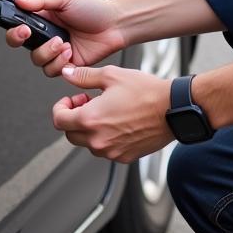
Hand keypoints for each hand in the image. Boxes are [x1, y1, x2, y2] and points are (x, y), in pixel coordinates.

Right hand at [4, 0, 125, 75]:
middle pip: (22, 46)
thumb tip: (18, 0)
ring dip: (49, 53)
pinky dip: (60, 63)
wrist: (114, 25)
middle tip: (38, 35)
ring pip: (37, 60)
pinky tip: (70, 52)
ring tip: (64, 43)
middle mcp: (46, 36)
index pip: (18, 26)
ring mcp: (55, 51)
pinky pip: (52, 70)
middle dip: (28, 44)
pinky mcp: (66, 65)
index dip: (15, 30)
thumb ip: (40, 0)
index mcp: (43, 18)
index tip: (22, 29)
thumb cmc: (93, 8)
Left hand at [52, 64, 172, 162]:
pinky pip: (105, 149)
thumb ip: (83, 76)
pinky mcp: (124, 157)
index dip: (61, 107)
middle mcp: (98, 140)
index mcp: (90, 120)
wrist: (173, 109)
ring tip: (106, 110)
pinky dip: (105, 137)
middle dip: (74, 117)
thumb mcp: (111, 75)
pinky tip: (118, 121)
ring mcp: (111, 151)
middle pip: (70, 134)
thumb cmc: (146, 92)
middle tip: (88, 102)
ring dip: (90, 128)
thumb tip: (67, 75)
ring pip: (87, 143)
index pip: (59, 120)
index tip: (70, 100)